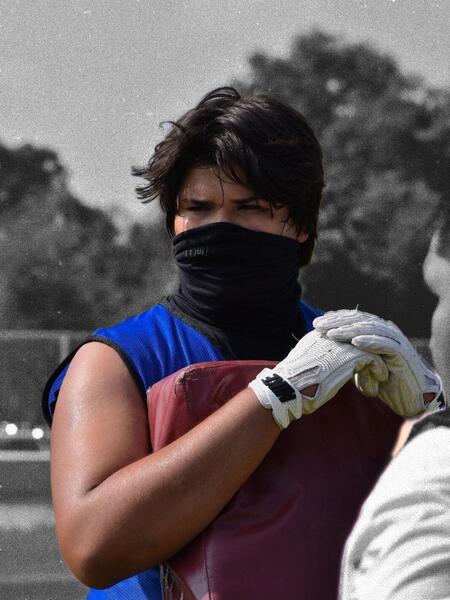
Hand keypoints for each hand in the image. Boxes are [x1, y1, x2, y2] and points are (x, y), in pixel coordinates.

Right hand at [248, 329, 385, 428]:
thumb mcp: (303, 365)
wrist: (285, 390)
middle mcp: (329, 335)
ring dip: (377, 363)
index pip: (345, 331)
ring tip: (380, 377)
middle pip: (360, 336)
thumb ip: (315, 359)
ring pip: (369, 347)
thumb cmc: (290, 385)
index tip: (365, 359)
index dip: (358, 345)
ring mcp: (339, 344)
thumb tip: (320, 365)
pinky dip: (378, 371)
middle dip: (370, 352)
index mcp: (318, 335)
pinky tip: (378, 382)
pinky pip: (373, 359)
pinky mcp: (348, 357)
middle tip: (378, 366)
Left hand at [313, 309, 443, 416]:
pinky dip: (370, 342)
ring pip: (370, 329)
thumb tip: (327, 354)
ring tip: (332, 333)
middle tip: (318, 325)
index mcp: (376, 332)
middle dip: (338, 322)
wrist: (411, 398)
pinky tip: (355, 342)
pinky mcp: (403, 353)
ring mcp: (395, 341)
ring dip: (350, 331)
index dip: (336, 319)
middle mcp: (386, 332)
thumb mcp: (361, 367)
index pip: (354, 319)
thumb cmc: (385, 383)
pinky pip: (385, 344)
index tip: (317, 323)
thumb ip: (349, 357)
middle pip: (360, 320)